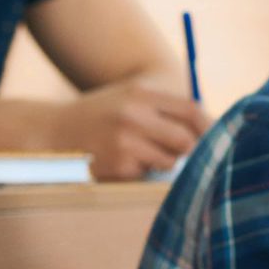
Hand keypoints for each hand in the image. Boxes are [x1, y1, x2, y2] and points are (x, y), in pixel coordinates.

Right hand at [49, 83, 207, 180]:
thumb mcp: (128, 99)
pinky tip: (121, 162)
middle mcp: (134, 115)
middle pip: (185, 139)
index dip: (208, 127)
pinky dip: (142, 172)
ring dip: (164, 163)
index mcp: (140, 94)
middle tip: (180, 153)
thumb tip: (207, 130)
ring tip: (141, 154)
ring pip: (170, 161)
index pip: (190, 110)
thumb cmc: (98, 116)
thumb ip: (163, 109)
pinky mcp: (118, 166)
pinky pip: (147, 174)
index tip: (217, 138)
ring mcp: (125, 142)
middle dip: (189, 150)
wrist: (52, 132)